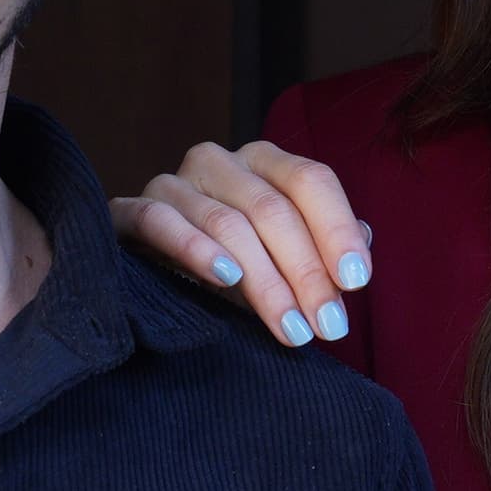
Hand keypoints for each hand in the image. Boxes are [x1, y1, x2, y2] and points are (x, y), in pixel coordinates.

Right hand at [113, 140, 371, 349]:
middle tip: (327, 326)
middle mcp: (218, 161)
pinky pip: (162, 222)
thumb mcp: (282, 256)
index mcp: (263, 161)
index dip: (336, 229)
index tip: (356, 281)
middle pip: (272, 209)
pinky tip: (226, 279)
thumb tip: (361, 245)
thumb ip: (320, 247)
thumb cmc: (232, 264)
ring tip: (290, 329)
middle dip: (306, 272)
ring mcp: (172, 182)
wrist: (149, 273)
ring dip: (264, 282)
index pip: (310, 180)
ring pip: (227, 224)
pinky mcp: (129, 209)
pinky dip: (196, 249)